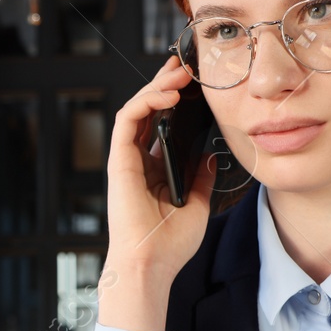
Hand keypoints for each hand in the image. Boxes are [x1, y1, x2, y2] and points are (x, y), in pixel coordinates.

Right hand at [105, 56, 217, 283]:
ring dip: (158, 86)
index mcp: (154, 170)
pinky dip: (146, 101)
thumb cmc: (170, 244)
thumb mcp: (198, 203)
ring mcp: (126, 159)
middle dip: (166, 84)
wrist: (151, 264)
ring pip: (137, 108)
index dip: (175, 101)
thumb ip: (201, 177)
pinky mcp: (119, 160)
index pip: (162, 125)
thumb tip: (211, 154)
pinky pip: (128, 119)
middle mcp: (138, 161)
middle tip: (187, 66)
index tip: (195, 84)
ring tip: (180, 72)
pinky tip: (169, 94)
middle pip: (149, 111)